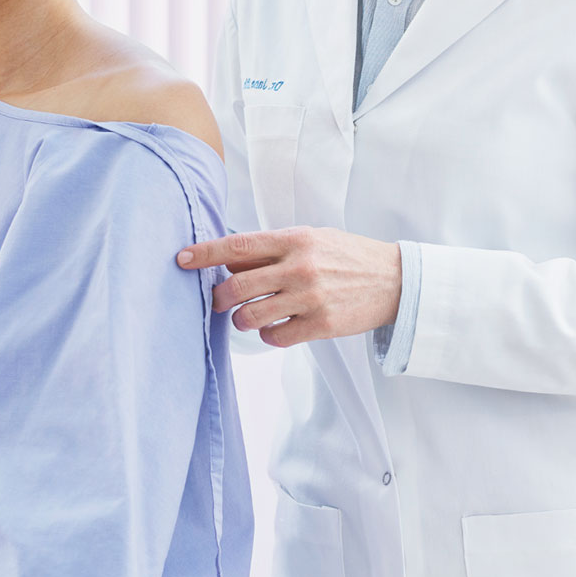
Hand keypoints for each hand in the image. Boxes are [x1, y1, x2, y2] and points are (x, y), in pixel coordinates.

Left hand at [180, 227, 401, 347]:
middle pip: (236, 286)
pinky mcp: (321, 325)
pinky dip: (268, 334)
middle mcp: (300, 267)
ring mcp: (310, 297)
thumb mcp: (312, 239)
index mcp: (295, 239)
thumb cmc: (347, 257)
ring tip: (250, 316)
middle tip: (219, 302)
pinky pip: (274, 337)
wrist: (394, 280)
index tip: (181, 258)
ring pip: (250, 316)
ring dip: (241, 320)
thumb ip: (273, 250)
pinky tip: (278, 326)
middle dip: (218, 298)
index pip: (238, 245)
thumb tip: (229, 259)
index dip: (204, 253)